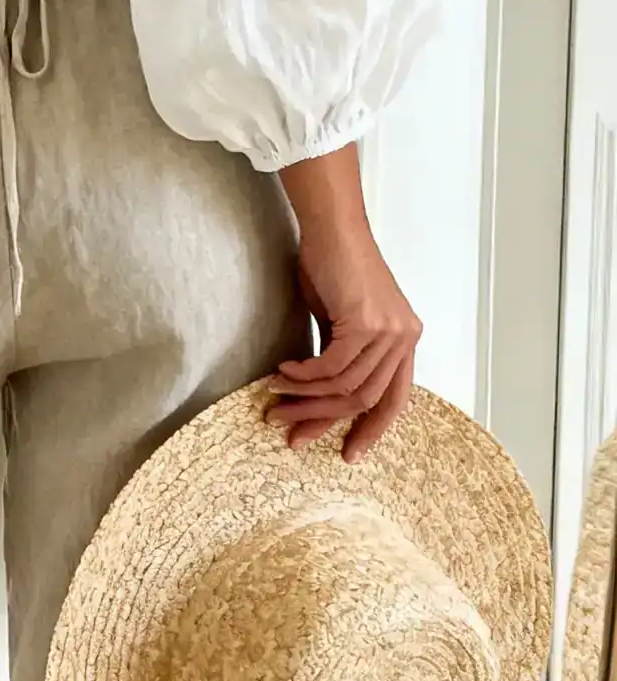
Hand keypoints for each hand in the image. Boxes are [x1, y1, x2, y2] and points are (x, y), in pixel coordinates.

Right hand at [271, 146, 421, 458]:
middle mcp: (405, 338)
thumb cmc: (331, 266)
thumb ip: (341, 358)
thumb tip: (316, 398)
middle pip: (366, 399)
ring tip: (275, 399)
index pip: (395, 399)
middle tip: (291, 434)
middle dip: (324, 421)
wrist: (331, 227)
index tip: (347, 453)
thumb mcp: (340, 322)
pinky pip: (331, 367)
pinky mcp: (366, 323)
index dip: (371, 430)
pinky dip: (303, 376)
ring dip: (305, 398)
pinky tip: (282, 373)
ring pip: (346, 387)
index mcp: (405, 340)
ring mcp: (389, 331)